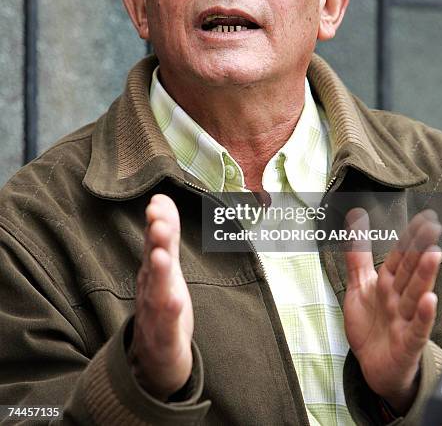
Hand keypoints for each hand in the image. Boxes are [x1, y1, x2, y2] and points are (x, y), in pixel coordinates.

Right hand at [128, 194, 193, 400]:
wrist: (155, 360)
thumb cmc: (161, 305)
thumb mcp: (166, 267)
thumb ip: (166, 234)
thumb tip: (162, 198)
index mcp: (152, 271)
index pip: (154, 243)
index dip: (157, 222)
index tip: (158, 201)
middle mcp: (149, 289)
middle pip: (152, 263)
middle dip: (155, 241)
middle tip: (157, 220)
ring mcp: (154, 314)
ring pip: (156, 292)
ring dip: (158, 273)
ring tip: (161, 255)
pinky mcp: (164, 339)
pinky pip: (166, 326)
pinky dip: (169, 313)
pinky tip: (175, 301)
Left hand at [343, 208, 441, 414]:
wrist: (372, 366)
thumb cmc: (370, 324)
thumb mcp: (358, 286)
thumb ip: (357, 255)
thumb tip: (355, 218)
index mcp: (387, 283)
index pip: (400, 257)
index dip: (409, 238)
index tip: (424, 218)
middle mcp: (398, 298)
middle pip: (410, 271)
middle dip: (419, 250)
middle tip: (433, 227)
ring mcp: (404, 319)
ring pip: (414, 294)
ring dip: (424, 275)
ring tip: (433, 255)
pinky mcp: (407, 343)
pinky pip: (416, 327)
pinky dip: (423, 315)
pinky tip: (429, 299)